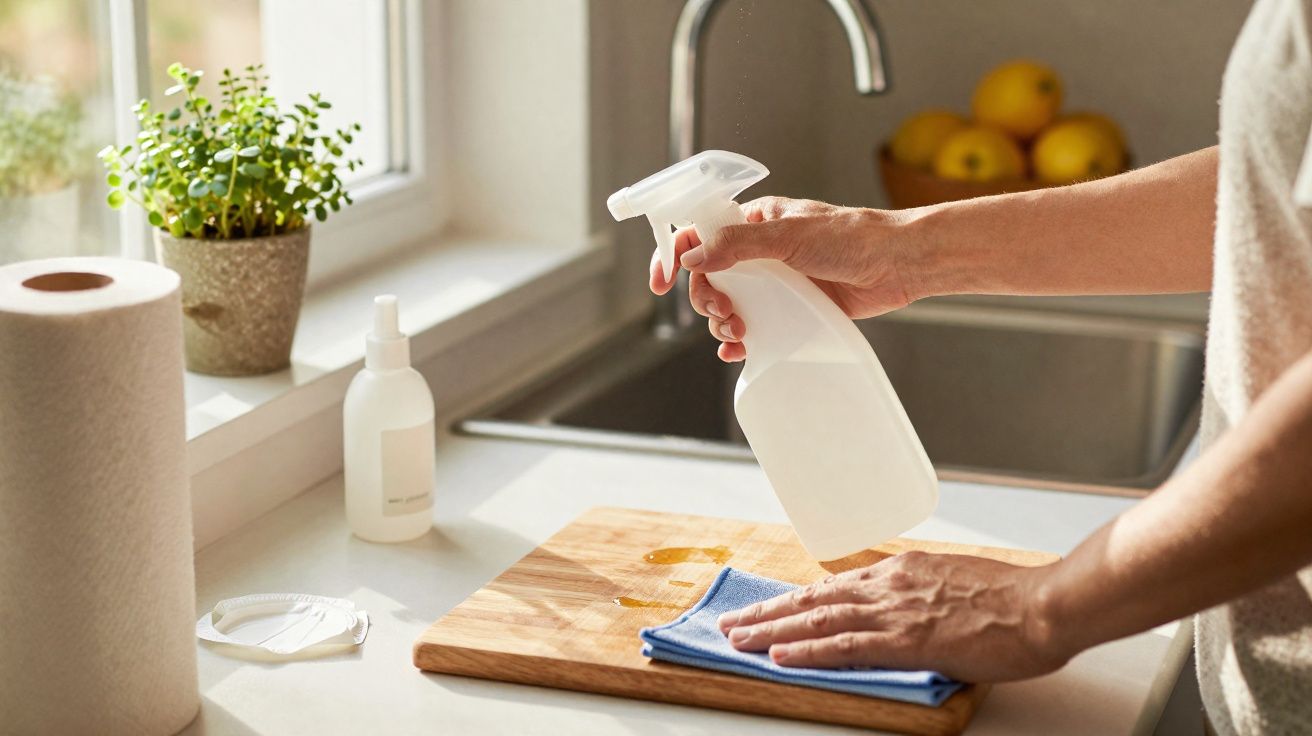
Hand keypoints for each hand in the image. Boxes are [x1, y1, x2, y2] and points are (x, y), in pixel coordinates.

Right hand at [649, 197, 919, 361]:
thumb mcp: (788, 235)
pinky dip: (740, 341)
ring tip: (736, 332)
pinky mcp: (792, 310)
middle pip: (709, 277)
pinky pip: (754, 327)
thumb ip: (736, 245)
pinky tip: (737, 350)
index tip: (661, 281)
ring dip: (721, 322)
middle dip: (705, 298)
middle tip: (719, 311)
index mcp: (753, 223)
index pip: (699, 235)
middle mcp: (760, 252)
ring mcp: (775, 283)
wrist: (898, 264)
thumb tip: (691, 255)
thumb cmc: (852, 237)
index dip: (674, 256)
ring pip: (729, 304)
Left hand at [716, 551, 1071, 682]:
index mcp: (902, 572)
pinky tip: (780, 656)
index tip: (772, 607)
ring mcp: (893, 611)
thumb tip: (908, 614)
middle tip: (734, 622)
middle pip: (813, 600)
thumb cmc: (1012, 601)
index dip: (797, 599)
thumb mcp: (956, 588)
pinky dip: (807, 652)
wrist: (1043, 605)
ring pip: (816, 620)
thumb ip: (922, 598)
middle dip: (769, 612)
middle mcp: (888, 585)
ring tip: (739, 640)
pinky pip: (843, 645)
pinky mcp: (904, 638)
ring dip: (773, 631)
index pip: (834, 586)